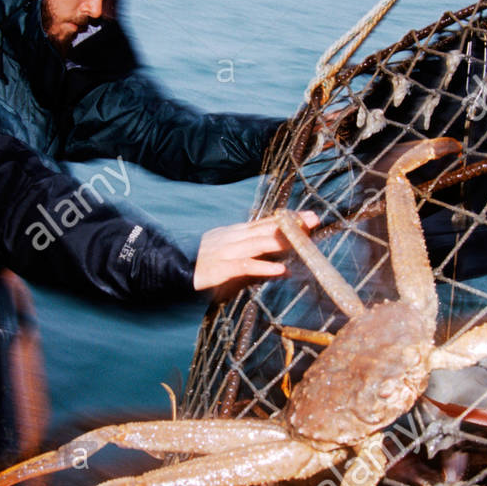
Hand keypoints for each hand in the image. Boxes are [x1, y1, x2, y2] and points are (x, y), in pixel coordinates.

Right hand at [192, 210, 318, 296]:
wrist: (172, 267)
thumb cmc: (203, 262)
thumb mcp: (229, 252)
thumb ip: (252, 254)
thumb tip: (281, 263)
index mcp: (236, 232)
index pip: (267, 222)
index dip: (288, 219)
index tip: (308, 216)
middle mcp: (234, 237)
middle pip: (267, 228)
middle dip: (291, 224)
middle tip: (314, 219)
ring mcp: (227, 250)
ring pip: (259, 243)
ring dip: (282, 241)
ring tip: (302, 240)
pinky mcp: (222, 267)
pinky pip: (246, 266)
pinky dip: (264, 266)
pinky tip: (280, 269)